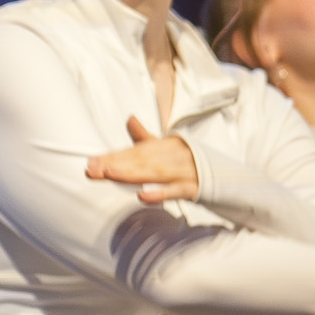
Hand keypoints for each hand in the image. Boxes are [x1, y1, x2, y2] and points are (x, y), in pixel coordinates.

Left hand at [85, 117, 199, 203]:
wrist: (223, 174)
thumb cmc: (187, 160)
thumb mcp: (166, 147)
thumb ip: (144, 137)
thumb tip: (130, 119)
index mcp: (163, 146)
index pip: (134, 151)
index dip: (112, 157)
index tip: (91, 163)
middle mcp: (171, 157)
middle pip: (140, 161)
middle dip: (115, 165)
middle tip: (92, 169)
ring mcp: (181, 173)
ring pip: (153, 174)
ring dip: (130, 174)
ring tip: (109, 174)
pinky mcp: (190, 188)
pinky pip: (173, 192)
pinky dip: (158, 194)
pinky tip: (141, 195)